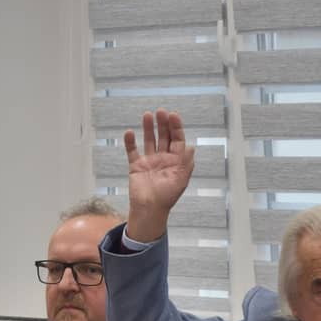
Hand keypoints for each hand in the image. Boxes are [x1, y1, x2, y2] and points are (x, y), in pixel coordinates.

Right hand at [124, 108, 193, 242]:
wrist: (149, 209)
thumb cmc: (167, 197)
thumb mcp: (181, 179)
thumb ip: (186, 162)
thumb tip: (191, 146)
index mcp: (176, 161)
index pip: (177, 140)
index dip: (176, 127)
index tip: (173, 115)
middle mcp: (163, 158)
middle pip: (164, 137)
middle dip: (163, 124)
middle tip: (160, 112)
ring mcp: (149, 161)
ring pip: (149, 140)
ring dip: (148, 128)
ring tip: (147, 115)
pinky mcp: (136, 166)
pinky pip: (132, 151)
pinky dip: (130, 142)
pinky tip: (129, 132)